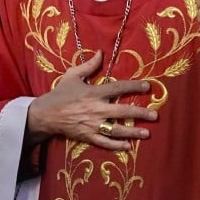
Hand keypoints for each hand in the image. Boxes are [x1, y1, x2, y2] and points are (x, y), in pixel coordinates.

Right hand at [26, 52, 157, 150]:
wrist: (45, 115)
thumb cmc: (60, 93)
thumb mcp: (73, 75)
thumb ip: (89, 65)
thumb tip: (101, 53)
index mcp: (94, 93)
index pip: (118, 88)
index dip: (134, 86)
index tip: (148, 86)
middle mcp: (96, 109)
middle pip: (122, 111)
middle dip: (140, 113)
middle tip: (155, 115)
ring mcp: (92, 125)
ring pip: (116, 129)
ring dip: (133, 131)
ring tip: (147, 133)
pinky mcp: (87, 136)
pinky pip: (104, 142)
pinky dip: (116, 146)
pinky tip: (128, 147)